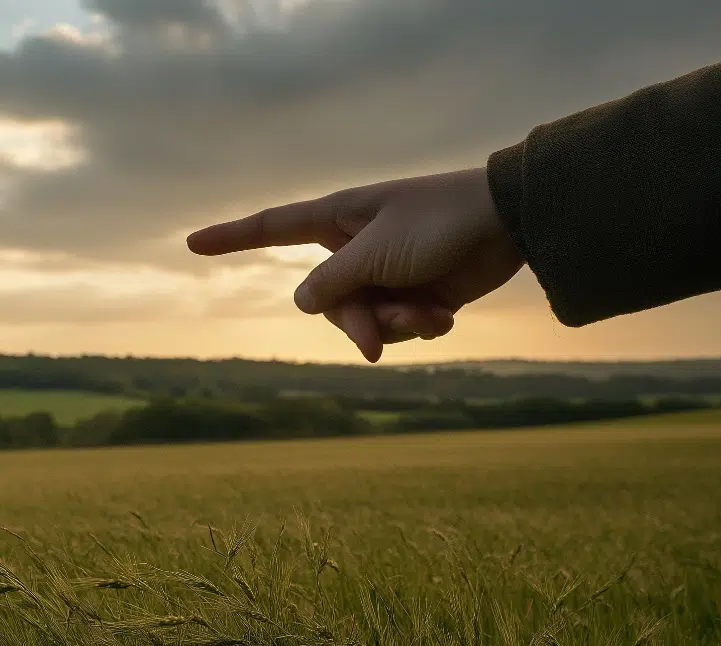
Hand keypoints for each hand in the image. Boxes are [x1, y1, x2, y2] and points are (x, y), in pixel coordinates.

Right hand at [187, 168, 523, 361]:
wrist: (505, 226)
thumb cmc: (438, 222)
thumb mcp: (377, 252)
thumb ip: (334, 281)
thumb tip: (301, 302)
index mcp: (338, 221)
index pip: (272, 228)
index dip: (231, 238)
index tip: (191, 244)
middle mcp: (356, 249)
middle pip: (329, 302)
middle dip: (355, 324)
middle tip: (377, 340)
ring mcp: (386, 275)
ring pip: (366, 322)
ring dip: (396, 328)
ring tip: (428, 314)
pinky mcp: (414, 295)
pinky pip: (399, 328)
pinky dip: (419, 327)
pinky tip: (444, 314)